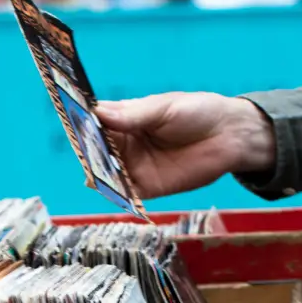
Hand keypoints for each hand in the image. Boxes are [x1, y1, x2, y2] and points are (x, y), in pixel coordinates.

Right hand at [96, 93, 276, 199]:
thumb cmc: (197, 112)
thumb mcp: (163, 108)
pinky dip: (115, 194)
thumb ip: (132, 115)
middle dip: (87, 152)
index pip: (96, 123)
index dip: (82, 124)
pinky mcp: (148, 188)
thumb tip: (98, 113)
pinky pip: (126, 194)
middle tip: (82, 150)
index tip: (72, 123)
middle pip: (96, 151)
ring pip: (106, 174)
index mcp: (125, 120)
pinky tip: (108, 190)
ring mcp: (135, 167)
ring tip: (92, 171)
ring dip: (97, 174)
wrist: (229, 136)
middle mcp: (125, 145)